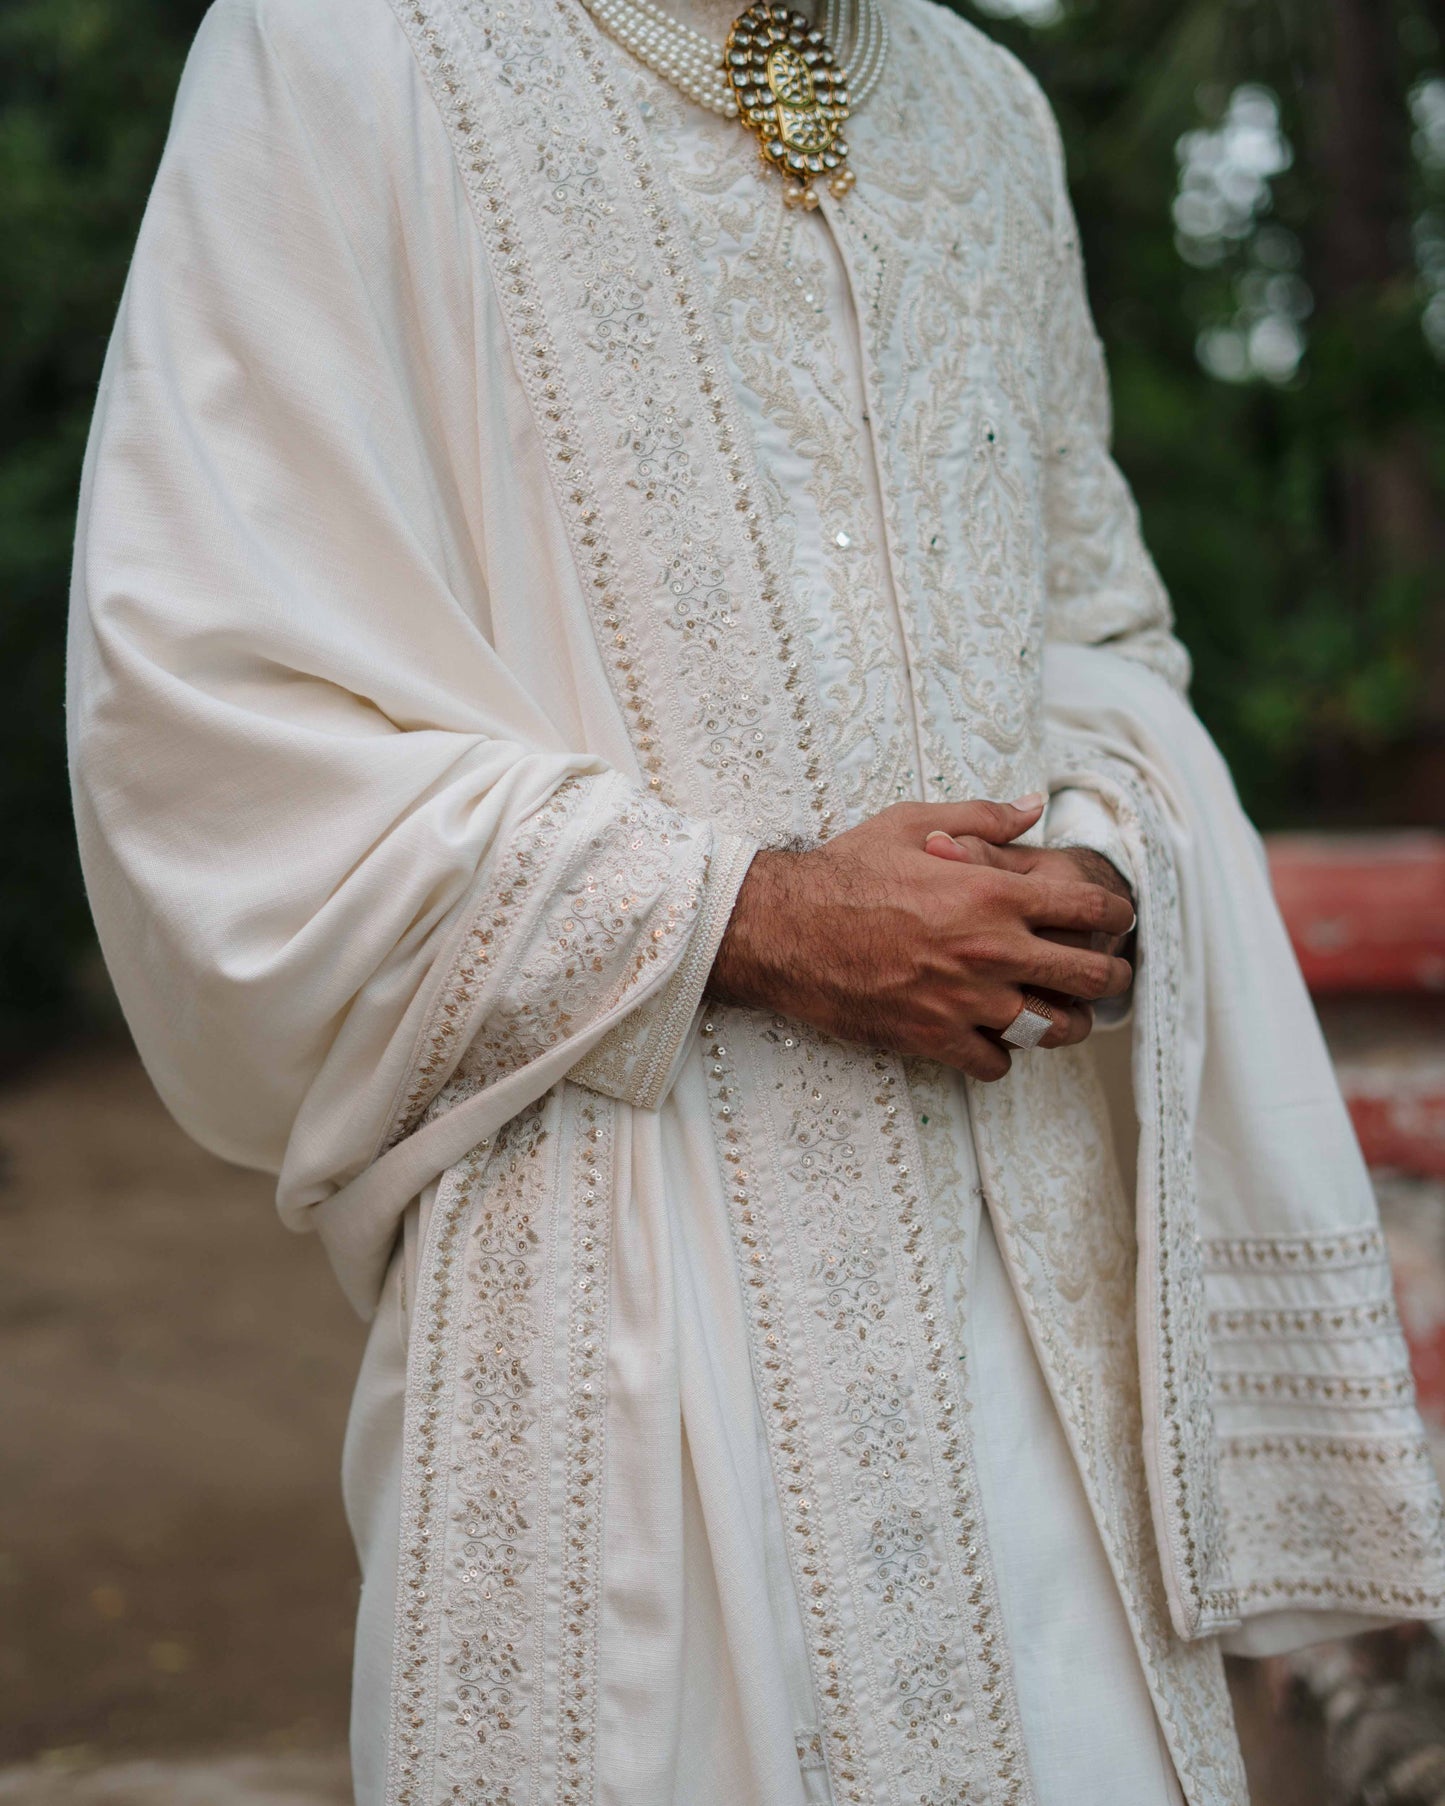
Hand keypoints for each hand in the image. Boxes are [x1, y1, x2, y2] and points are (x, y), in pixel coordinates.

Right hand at [708, 797, 1134, 1081]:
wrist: (784, 930)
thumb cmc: (844, 872)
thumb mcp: (910, 823)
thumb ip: (982, 817)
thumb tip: (1033, 806)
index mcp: (992, 893)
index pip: (1089, 907)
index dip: (1117, 914)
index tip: (1119, 920)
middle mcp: (990, 950)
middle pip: (1089, 975)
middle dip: (1112, 975)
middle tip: (1111, 974)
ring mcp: (965, 1000)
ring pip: (1054, 1029)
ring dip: (1068, 1023)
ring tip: (1065, 1014)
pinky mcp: (935, 1038)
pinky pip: (997, 1063)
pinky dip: (1003, 1054)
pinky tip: (994, 1037)